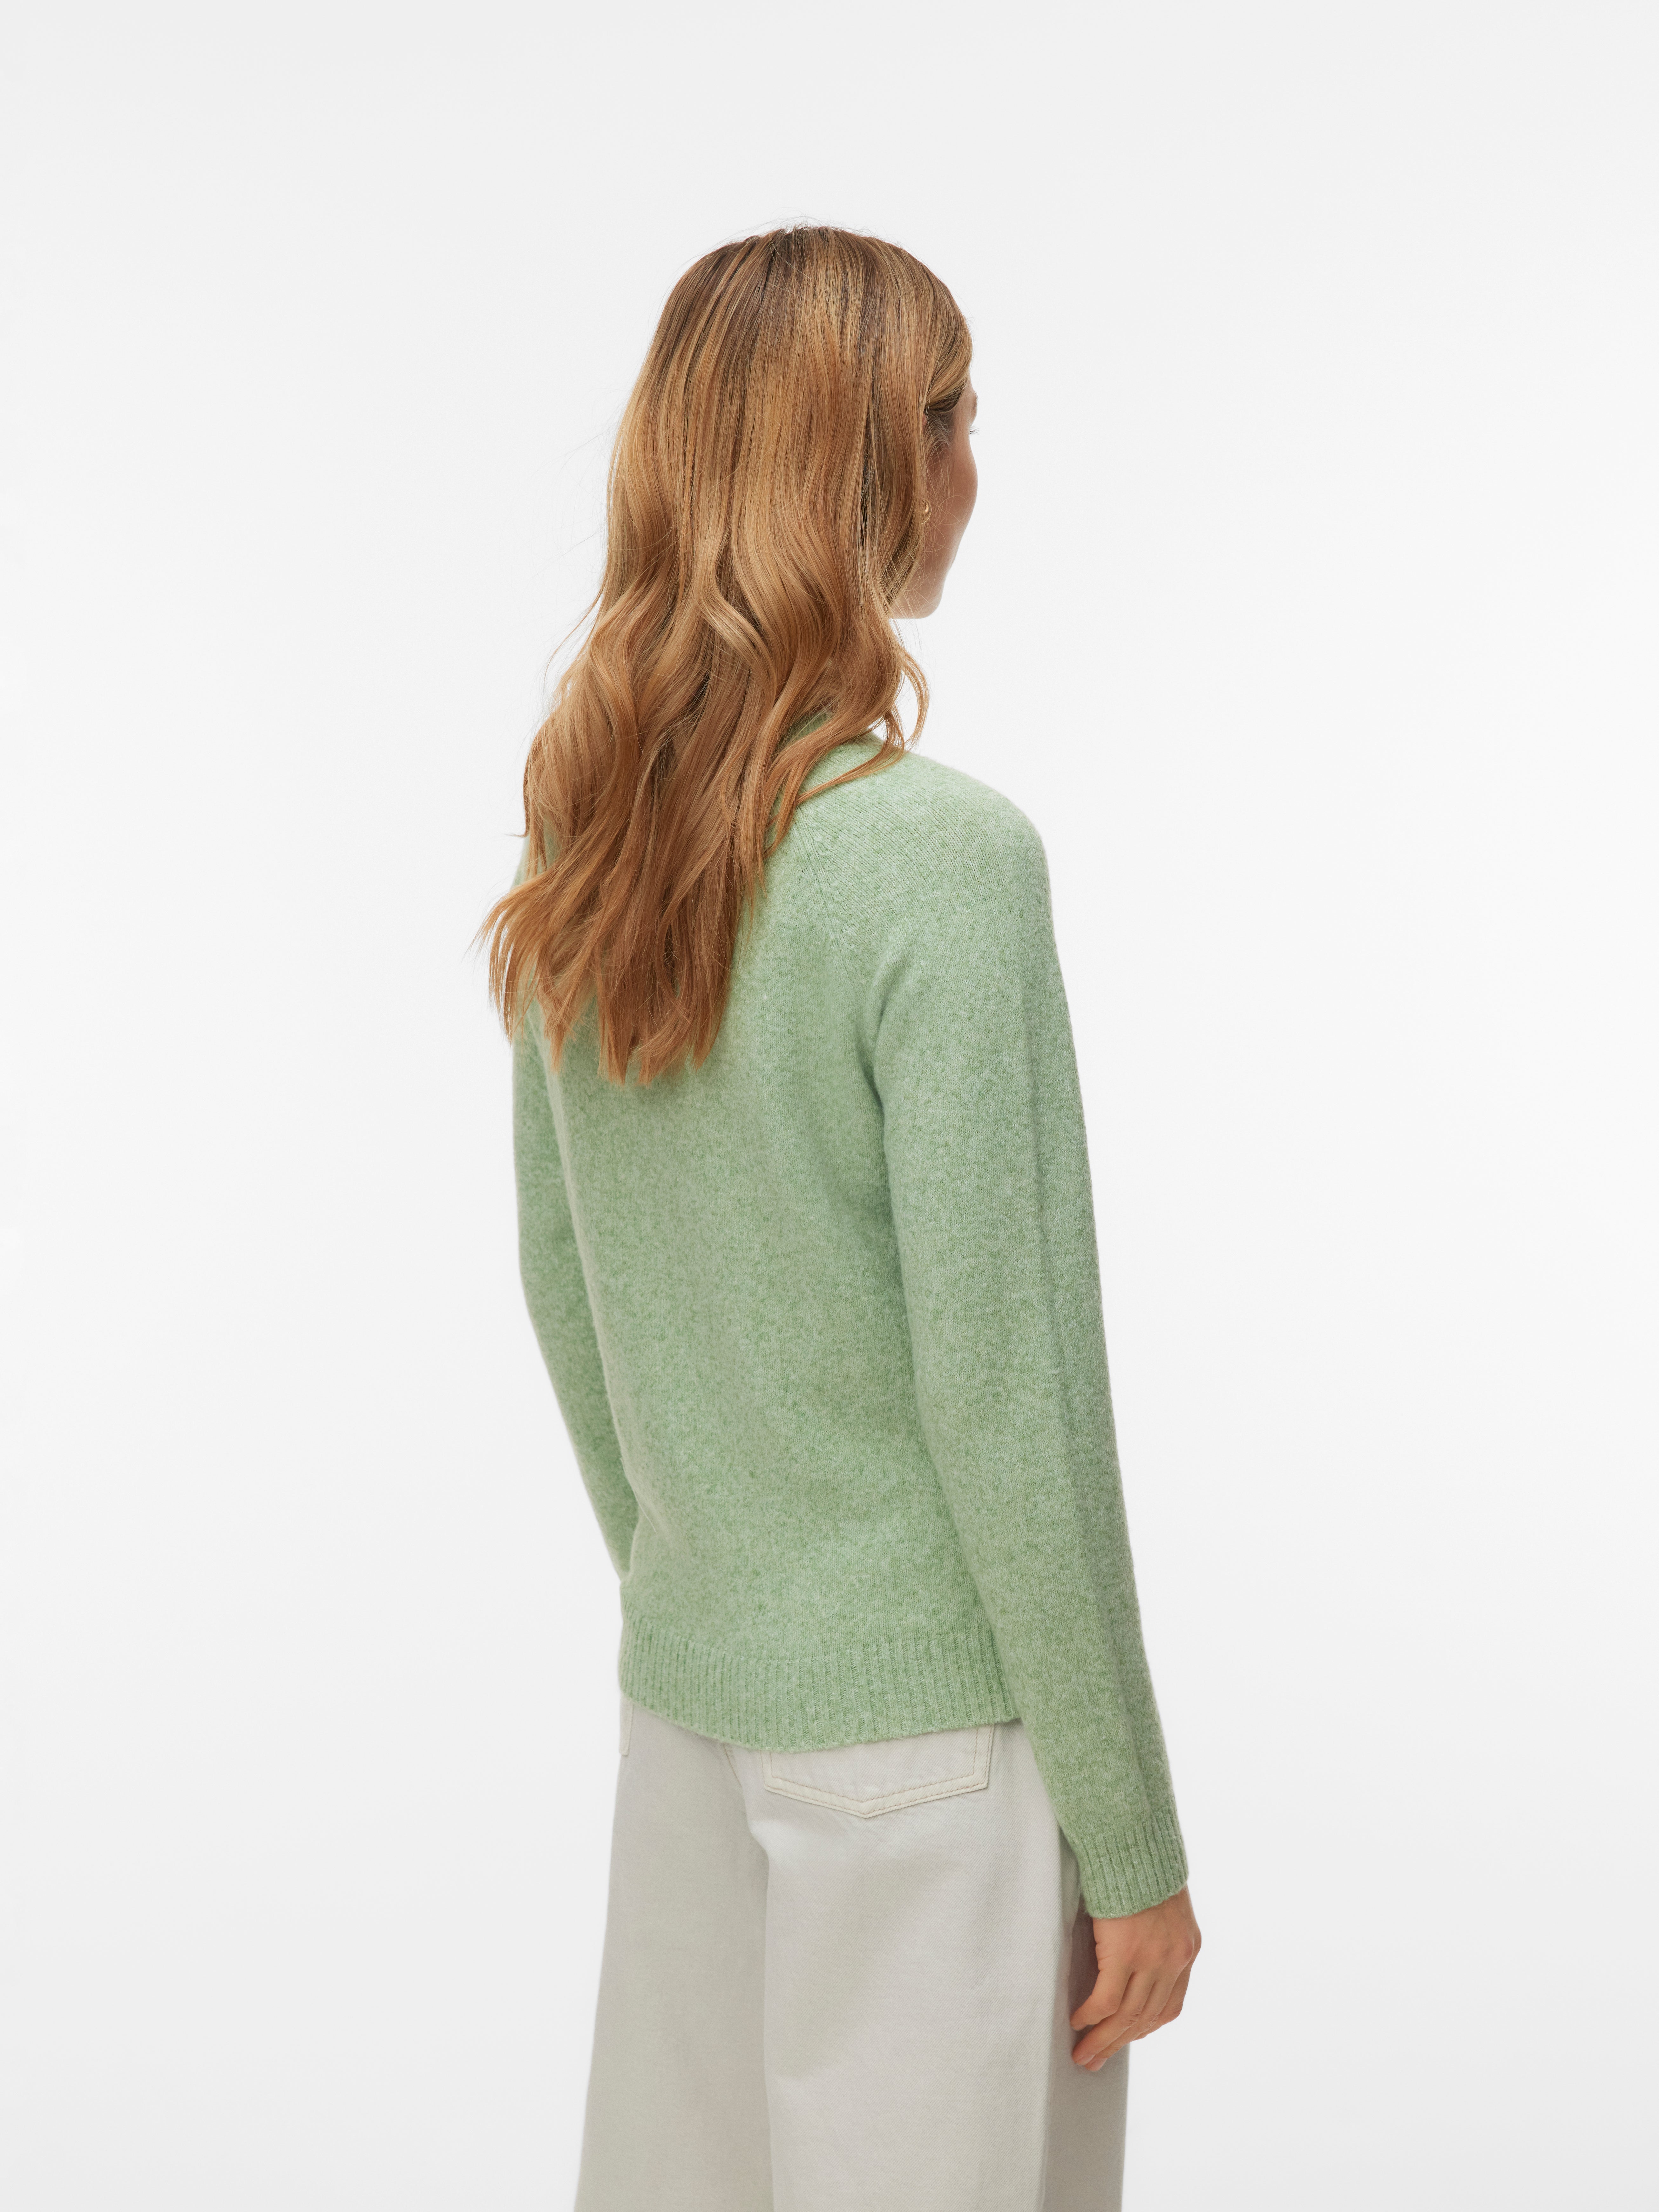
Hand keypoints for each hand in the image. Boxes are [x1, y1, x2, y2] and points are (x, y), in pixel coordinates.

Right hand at [1070, 1884, 1200, 2069]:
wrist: (1133, 1839)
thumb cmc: (1142, 1866)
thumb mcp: (1163, 1907)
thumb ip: (1157, 1936)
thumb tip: (1136, 1960)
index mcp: (1187, 1950)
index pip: (1168, 2007)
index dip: (1143, 2027)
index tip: (1123, 2038)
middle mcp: (1175, 1959)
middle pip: (1146, 2017)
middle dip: (1119, 2043)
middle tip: (1095, 2061)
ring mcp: (1152, 1959)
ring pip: (1126, 2016)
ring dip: (1103, 2039)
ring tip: (1083, 2054)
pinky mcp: (1126, 1952)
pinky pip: (1107, 1999)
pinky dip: (1091, 2015)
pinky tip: (1077, 2022)